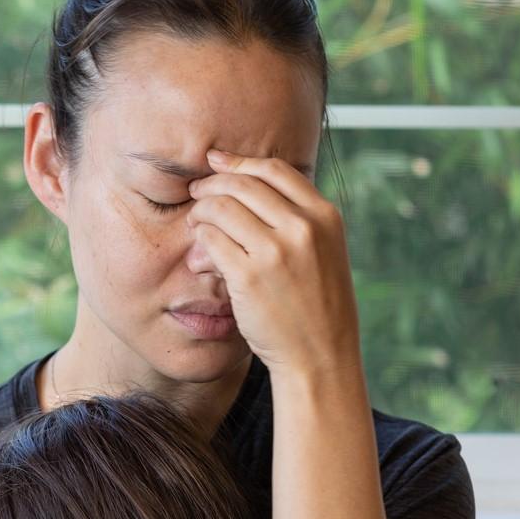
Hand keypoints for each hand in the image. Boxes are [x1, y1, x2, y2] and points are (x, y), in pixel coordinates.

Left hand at [186, 150, 361, 379]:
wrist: (320, 356)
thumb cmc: (316, 308)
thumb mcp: (322, 254)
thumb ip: (296, 223)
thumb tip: (247, 194)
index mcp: (324, 217)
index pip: (275, 170)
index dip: (239, 162)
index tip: (216, 162)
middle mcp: (303, 228)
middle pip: (243, 184)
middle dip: (212, 185)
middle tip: (196, 194)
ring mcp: (276, 252)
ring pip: (222, 208)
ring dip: (201, 212)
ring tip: (194, 224)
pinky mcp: (249, 277)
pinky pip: (211, 240)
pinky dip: (199, 240)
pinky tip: (198, 254)